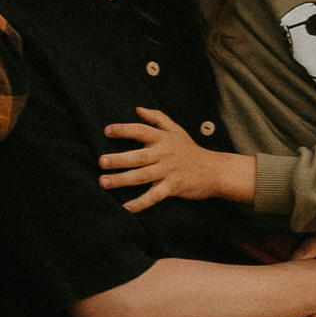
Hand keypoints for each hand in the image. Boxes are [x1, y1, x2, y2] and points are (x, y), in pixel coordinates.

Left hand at [98, 108, 254, 215]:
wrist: (214, 170)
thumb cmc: (191, 150)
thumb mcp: (176, 130)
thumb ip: (157, 118)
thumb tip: (138, 109)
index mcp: (163, 138)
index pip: (141, 130)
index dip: (124, 130)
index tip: (106, 131)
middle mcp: (163, 154)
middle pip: (137, 156)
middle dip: (118, 159)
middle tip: (100, 162)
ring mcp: (168, 171)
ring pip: (141, 176)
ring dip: (121, 180)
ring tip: (103, 182)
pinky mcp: (173, 187)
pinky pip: (153, 196)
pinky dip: (140, 203)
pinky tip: (126, 208)